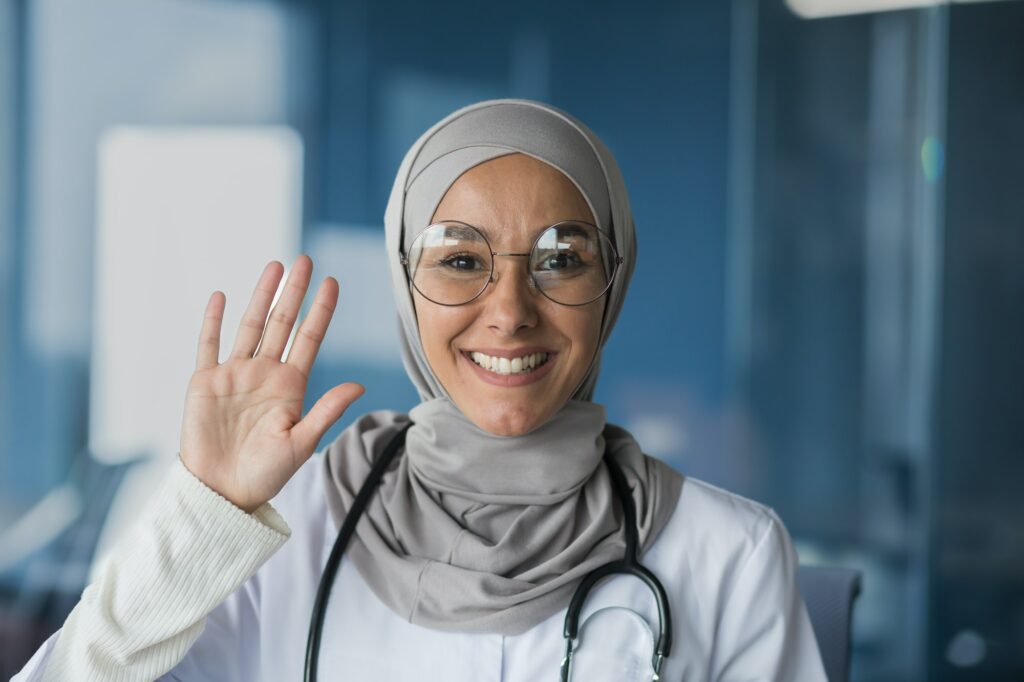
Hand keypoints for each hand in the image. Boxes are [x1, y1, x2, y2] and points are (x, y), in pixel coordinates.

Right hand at [179, 255, 363, 512]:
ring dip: (260, 296)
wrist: (222, 492)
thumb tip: (358, 385)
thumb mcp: (301, 442)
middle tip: (305, 261)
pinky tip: (222, 297)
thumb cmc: (265, 474)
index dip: (320, 311)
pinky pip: (209, 345)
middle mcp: (265, 373)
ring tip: (274, 268)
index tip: (332, 283)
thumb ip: (326, 410)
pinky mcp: (206, 382)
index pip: (309, 338)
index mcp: (291, 386)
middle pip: (282, 323)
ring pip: (250, 326)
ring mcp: (235, 374)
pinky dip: (214, 321)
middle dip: (293, 292)